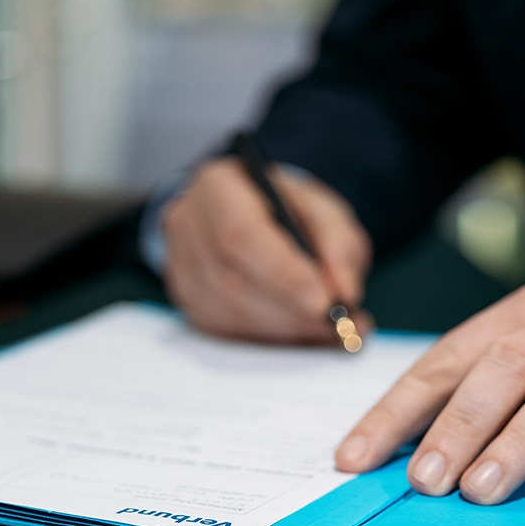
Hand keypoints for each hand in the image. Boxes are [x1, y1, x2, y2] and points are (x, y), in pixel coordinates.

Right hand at [163, 157, 372, 342]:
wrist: (257, 218)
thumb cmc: (289, 211)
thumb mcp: (325, 211)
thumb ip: (339, 244)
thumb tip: (344, 293)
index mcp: (218, 186)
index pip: (240, 233)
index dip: (281, 272)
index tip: (323, 301)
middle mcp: (188, 224)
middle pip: (230, 278)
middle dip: (289, 309)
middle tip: (336, 324)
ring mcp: (180, 266)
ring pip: (228, 312)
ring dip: (284, 329)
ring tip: (328, 330)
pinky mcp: (188, 302)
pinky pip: (225, 332)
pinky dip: (270, 340)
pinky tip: (302, 334)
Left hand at [334, 282, 524, 507]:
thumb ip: (484, 394)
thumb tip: (411, 458)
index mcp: (519, 317)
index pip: (445, 362)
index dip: (397, 411)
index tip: (354, 459)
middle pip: (502, 368)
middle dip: (455, 426)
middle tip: (422, 481)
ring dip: (517, 442)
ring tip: (479, 493)